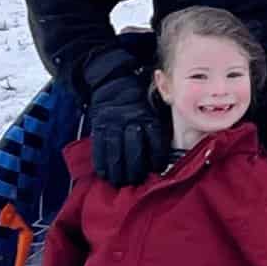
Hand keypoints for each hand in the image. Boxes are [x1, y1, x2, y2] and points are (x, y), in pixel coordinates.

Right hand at [86, 65, 166, 187]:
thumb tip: (167, 155)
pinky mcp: (99, 127)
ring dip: (118, 170)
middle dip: (136, 169)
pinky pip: (99, 148)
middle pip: (134, 149)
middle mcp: (131, 120)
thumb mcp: (153, 109)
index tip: (157, 169)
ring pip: (115, 151)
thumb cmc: (138, 102)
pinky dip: (101, 163)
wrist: (114, 83)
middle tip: (137, 181)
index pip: (155, 140)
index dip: (157, 158)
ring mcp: (113, 124)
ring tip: (120, 183)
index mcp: (148, 116)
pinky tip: (105, 174)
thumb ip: (157, 129)